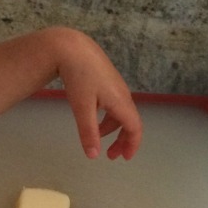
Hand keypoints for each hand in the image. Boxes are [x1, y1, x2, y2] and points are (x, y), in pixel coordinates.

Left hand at [53, 29, 142, 159]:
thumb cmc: (79, 77)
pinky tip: (93, 119)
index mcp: (121, 102)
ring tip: (97, 139)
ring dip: (112, 130)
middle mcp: (123, 95)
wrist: (72, 48)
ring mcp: (116, 87)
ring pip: (120, 114)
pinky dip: (107, 117)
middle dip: (122, 141)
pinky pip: (114, 105)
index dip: (132, 145)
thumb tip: (93, 156)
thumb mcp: (82, 108)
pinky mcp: (108, 81)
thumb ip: (89, 132)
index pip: (135, 128)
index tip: (124, 159)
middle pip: (130, 122)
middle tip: (111, 156)